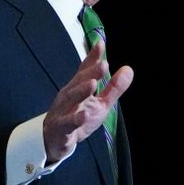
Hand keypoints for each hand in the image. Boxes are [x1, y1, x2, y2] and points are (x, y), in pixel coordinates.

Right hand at [42, 42, 132, 161]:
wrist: (55, 141)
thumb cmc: (78, 117)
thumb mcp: (100, 103)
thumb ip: (113, 88)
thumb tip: (128, 69)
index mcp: (78, 87)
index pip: (85, 70)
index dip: (92, 58)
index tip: (101, 44)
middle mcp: (69, 95)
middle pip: (79, 82)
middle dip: (90, 72)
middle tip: (103, 64)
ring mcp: (63, 111)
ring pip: (71, 99)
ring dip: (81, 91)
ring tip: (93, 83)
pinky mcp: (61, 128)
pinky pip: (67, 123)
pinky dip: (75, 119)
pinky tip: (84, 115)